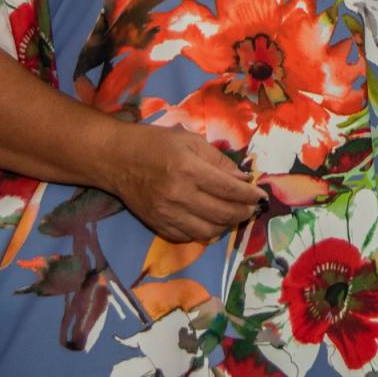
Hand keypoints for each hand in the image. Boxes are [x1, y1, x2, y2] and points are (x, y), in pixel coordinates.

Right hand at [112, 123, 264, 244]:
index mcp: (188, 169)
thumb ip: (218, 160)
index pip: (229, 189)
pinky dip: (204, 231)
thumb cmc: (155, 143)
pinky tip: (210, 220)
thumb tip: (242, 179)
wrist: (116, 159)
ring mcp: (167, 214)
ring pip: (208, 230)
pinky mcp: (157, 225)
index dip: (250, 195)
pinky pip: (188, 237)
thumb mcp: (190, 140)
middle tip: (252, 208)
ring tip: (234, 215)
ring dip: (226, 225)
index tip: (261, 196)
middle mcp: (178, 195)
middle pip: (222, 214)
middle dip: (244, 212)